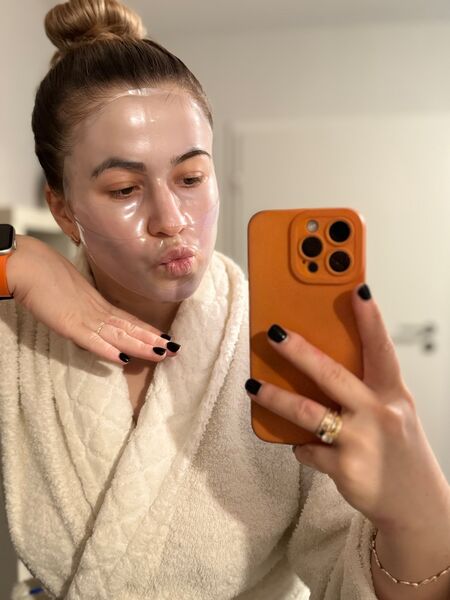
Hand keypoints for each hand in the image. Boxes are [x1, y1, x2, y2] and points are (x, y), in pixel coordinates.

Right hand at [6, 235, 177, 364]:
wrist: (29, 264)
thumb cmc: (46, 275)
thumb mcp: (71, 294)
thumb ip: (83, 307)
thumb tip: (89, 318)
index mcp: (97, 304)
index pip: (128, 320)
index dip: (147, 330)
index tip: (166, 337)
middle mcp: (96, 311)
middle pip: (130, 327)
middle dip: (153, 340)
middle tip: (176, 349)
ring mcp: (85, 318)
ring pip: (118, 334)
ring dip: (140, 346)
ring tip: (162, 354)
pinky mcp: (69, 324)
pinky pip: (92, 340)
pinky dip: (107, 350)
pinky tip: (123, 359)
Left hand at [245, 285, 449, 532]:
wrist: (415, 505)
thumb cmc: (399, 450)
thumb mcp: (393, 412)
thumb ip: (364, 389)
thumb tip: (319, 365)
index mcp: (392, 394)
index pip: (381, 349)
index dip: (370, 319)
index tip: (357, 289)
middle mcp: (378, 414)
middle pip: (332, 374)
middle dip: (299, 352)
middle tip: (274, 333)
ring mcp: (361, 442)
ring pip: (307, 412)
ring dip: (275, 398)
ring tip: (252, 386)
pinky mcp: (345, 468)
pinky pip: (307, 450)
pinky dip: (298, 445)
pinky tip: (297, 443)